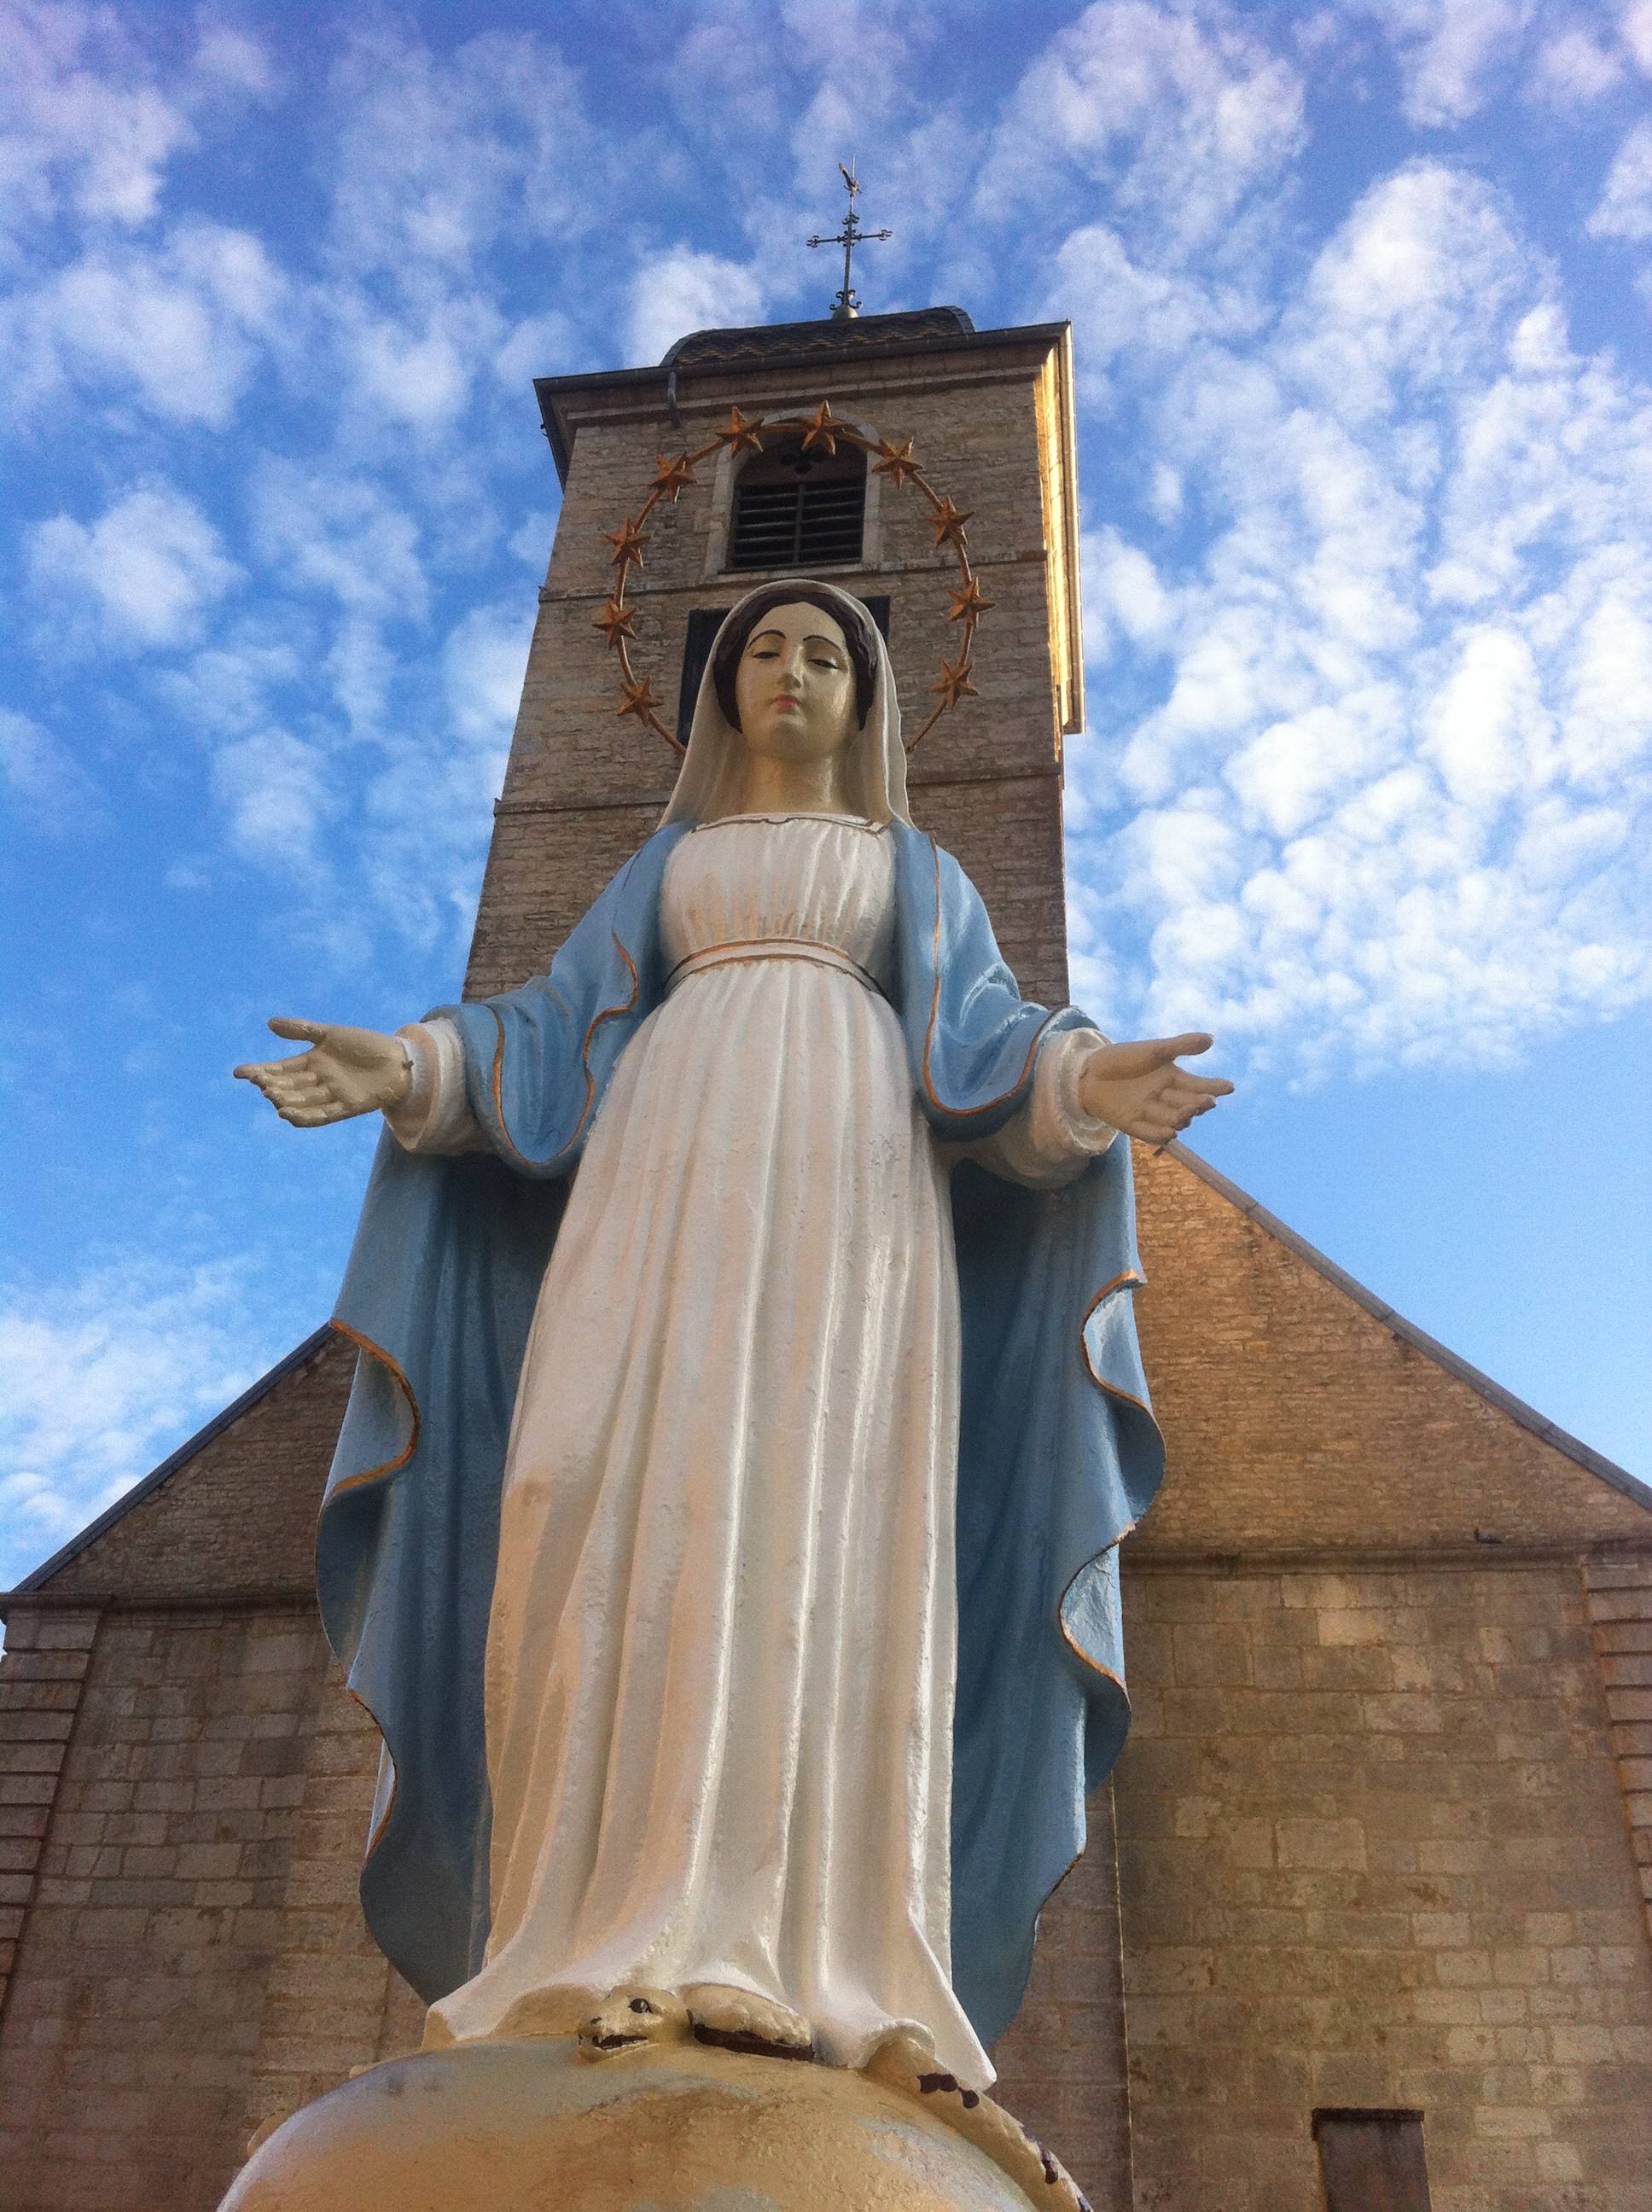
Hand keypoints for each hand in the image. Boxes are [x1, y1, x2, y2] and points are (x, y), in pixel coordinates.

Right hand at [234, 1018, 410, 1127]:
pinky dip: (306, 1117)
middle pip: (289, 1086)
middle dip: (273, 1086)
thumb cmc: (365, 1044)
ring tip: (272, 1099)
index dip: (261, 1072)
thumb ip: (302, 1030)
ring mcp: (332, 1095)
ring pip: (303, 1101)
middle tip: (259, 1084)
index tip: (239, 1072)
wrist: (399, 1058)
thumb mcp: (331, 1034)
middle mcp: (318, 1082)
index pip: (281, 1069)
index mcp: (311, 1063)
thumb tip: (269, 1023)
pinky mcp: (348, 1107)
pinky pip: (323, 1115)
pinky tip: (289, 1116)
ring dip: (287, 1102)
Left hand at [1076, 1033, 1232, 1145]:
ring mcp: (1150, 1112)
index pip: (1199, 1085)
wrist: (1087, 1072)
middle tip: (1206, 1101)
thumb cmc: (1121, 1058)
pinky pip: (1151, 1134)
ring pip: (1174, 1120)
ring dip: (1182, 1117)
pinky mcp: (1134, 1125)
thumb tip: (1211, 1039)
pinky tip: (1171, 1133)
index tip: (1230, 1087)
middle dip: (1199, 1104)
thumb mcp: (1153, 1050)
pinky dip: (1161, 1135)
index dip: (1214, 1087)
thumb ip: (1181, 1046)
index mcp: (1172, 1079)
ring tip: (1188, 1111)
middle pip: (1189, 1105)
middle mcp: (1165, 1098)